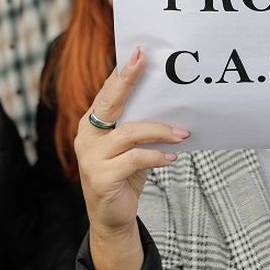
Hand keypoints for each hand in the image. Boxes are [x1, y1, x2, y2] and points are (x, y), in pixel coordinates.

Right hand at [75, 46, 186, 237]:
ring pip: (129, 132)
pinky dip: (157, 156)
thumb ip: (139, 125)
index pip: (107, 92)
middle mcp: (86, 136)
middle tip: (144, 61)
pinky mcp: (101, 176)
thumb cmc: (124, 175)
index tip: (138, 52)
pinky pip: (135, 159)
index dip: (122, 72)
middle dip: (127, 80)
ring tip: (182, 132)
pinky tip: (172, 157)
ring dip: (159, 130)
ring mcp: (91, 157)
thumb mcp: (131, 147)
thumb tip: (169, 102)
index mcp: (92, 124)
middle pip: (109, 102)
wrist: (112, 217)